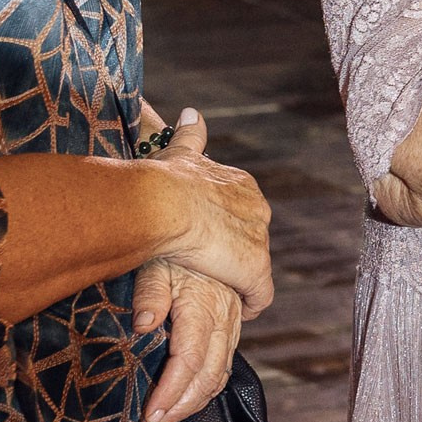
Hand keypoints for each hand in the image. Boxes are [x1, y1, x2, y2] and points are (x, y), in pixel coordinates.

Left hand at [130, 258, 242, 421]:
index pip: (189, 361)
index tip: (147, 417)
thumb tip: (143, 325)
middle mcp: (223, 316)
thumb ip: (149, 293)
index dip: (170, 393)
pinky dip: (207, 387)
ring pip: (220, 373)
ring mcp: (232, 319)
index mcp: (203, 303)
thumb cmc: (171, 242)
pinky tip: (187, 399)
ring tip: (164, 421)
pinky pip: (225, 363)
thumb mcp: (154, 260)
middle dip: (180, 408)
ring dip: (194, 403)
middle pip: (209, 375)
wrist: (201, 220)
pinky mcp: (231, 322)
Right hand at [152, 108, 275, 319]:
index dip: (225, 227)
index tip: (210, 238)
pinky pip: (260, 294)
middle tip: (212, 268)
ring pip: (254, 265)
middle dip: (235, 252)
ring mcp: (257, 239)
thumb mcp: (178, 151)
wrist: (162, 203)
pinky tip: (242, 310)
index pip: (241, 210)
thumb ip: (191, 135)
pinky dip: (252, 302)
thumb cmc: (161, 180)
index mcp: (240, 184)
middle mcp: (256, 208)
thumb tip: (192, 112)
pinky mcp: (254, 268)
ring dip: (240, 278)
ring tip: (222, 292)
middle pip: (251, 237)